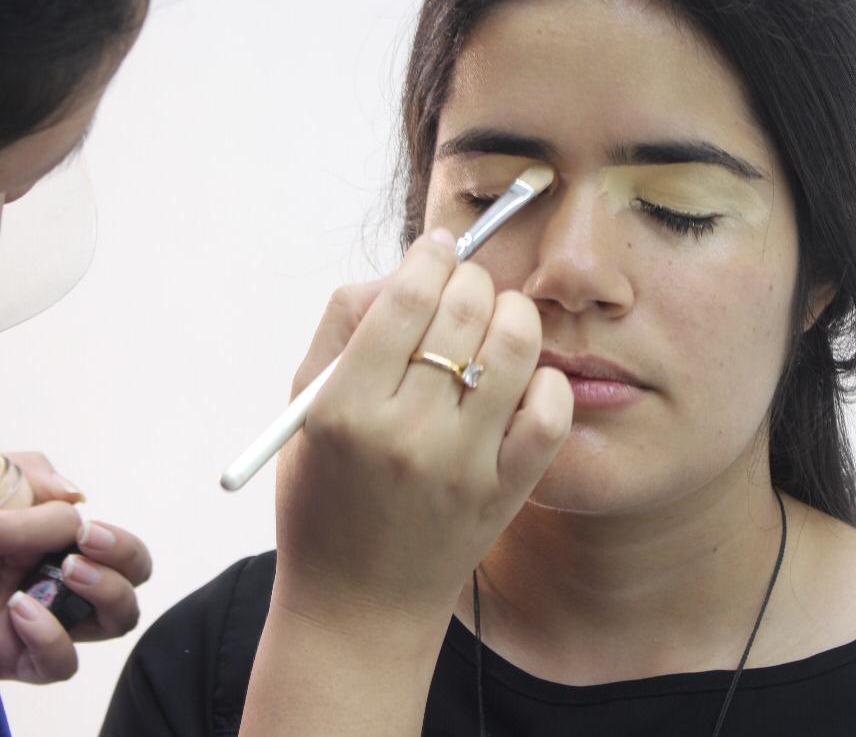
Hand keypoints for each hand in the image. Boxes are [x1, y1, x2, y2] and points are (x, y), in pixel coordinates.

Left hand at [0, 452, 151, 682]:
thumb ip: (27, 472)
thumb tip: (79, 496)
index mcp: (47, 532)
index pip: (94, 530)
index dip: (71, 522)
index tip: (33, 520)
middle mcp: (52, 574)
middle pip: (132, 571)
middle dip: (125, 552)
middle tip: (83, 542)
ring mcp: (40, 617)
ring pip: (116, 618)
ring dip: (107, 590)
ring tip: (66, 573)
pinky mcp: (17, 657)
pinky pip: (63, 662)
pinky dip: (52, 636)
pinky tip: (17, 611)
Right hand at [273, 228, 573, 629]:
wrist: (359, 605)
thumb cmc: (324, 495)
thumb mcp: (304, 408)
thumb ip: (342, 327)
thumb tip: (408, 269)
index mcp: (345, 408)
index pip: (407, 296)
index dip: (431, 256)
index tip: (438, 250)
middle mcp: (406, 434)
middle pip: (467, 307)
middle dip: (472, 279)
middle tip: (466, 288)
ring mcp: (464, 465)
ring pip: (518, 344)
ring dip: (512, 316)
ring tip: (496, 326)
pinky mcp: (506, 491)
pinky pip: (552, 409)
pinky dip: (546, 380)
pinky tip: (520, 383)